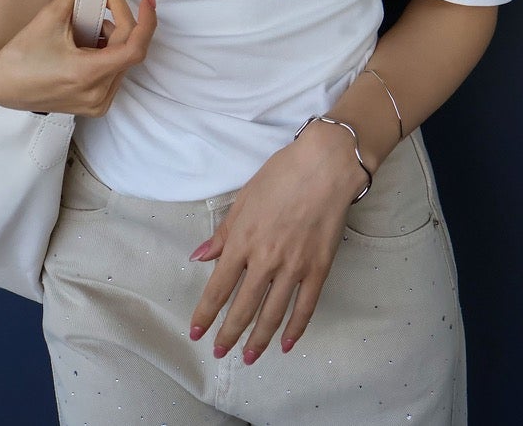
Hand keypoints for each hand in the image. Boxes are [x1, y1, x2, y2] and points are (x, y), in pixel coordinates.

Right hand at [0, 0, 156, 115]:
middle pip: (128, 50)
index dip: (146, 21)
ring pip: (123, 61)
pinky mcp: (96, 105)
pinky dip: (109, 53)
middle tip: (103, 1)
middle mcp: (97, 95)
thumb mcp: (49, 18)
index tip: (147, 0)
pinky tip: (89, 43)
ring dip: (115, 38)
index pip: (135, 48)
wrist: (2, 86)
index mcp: (87, 75)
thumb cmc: (21, 57)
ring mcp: (98, 103)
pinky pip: (115, 73)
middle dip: (121, 21)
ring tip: (89, 25)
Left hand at [188, 122, 367, 364]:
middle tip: (220, 353)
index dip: (206, 313)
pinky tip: (286, 344)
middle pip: (243, 307)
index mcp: (243, 240)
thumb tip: (200, 257)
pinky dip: (295, 328)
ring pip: (273, 314)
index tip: (196, 332)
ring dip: (258, 339)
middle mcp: (266, 259)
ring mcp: (294, 267)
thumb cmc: (282, 174)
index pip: (218, 287)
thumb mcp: (244, 198)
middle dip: (229, 334)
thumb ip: (224, 233)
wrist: (325, 165)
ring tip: (249, 357)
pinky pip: (305, 306)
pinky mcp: (319, 268)